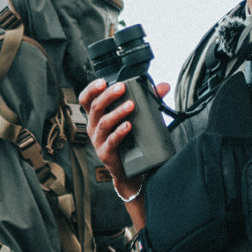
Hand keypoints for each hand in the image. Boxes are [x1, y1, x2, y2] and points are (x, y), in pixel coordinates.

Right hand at [78, 76, 169, 196]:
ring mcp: (98, 140)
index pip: (87, 99)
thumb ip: (147, 100)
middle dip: (108, 95)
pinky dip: (120, 132)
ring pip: (104, 122)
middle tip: (122, 87)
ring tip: (131, 105)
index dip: (91, 89)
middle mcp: (94, 127)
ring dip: (117, 112)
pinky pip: (111, 141)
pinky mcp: (105, 153)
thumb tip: (164, 87)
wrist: (130, 170)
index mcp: (97, 116)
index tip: (102, 81)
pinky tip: (129, 126)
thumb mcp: (134, 117)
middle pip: (95, 107)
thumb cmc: (129, 140)